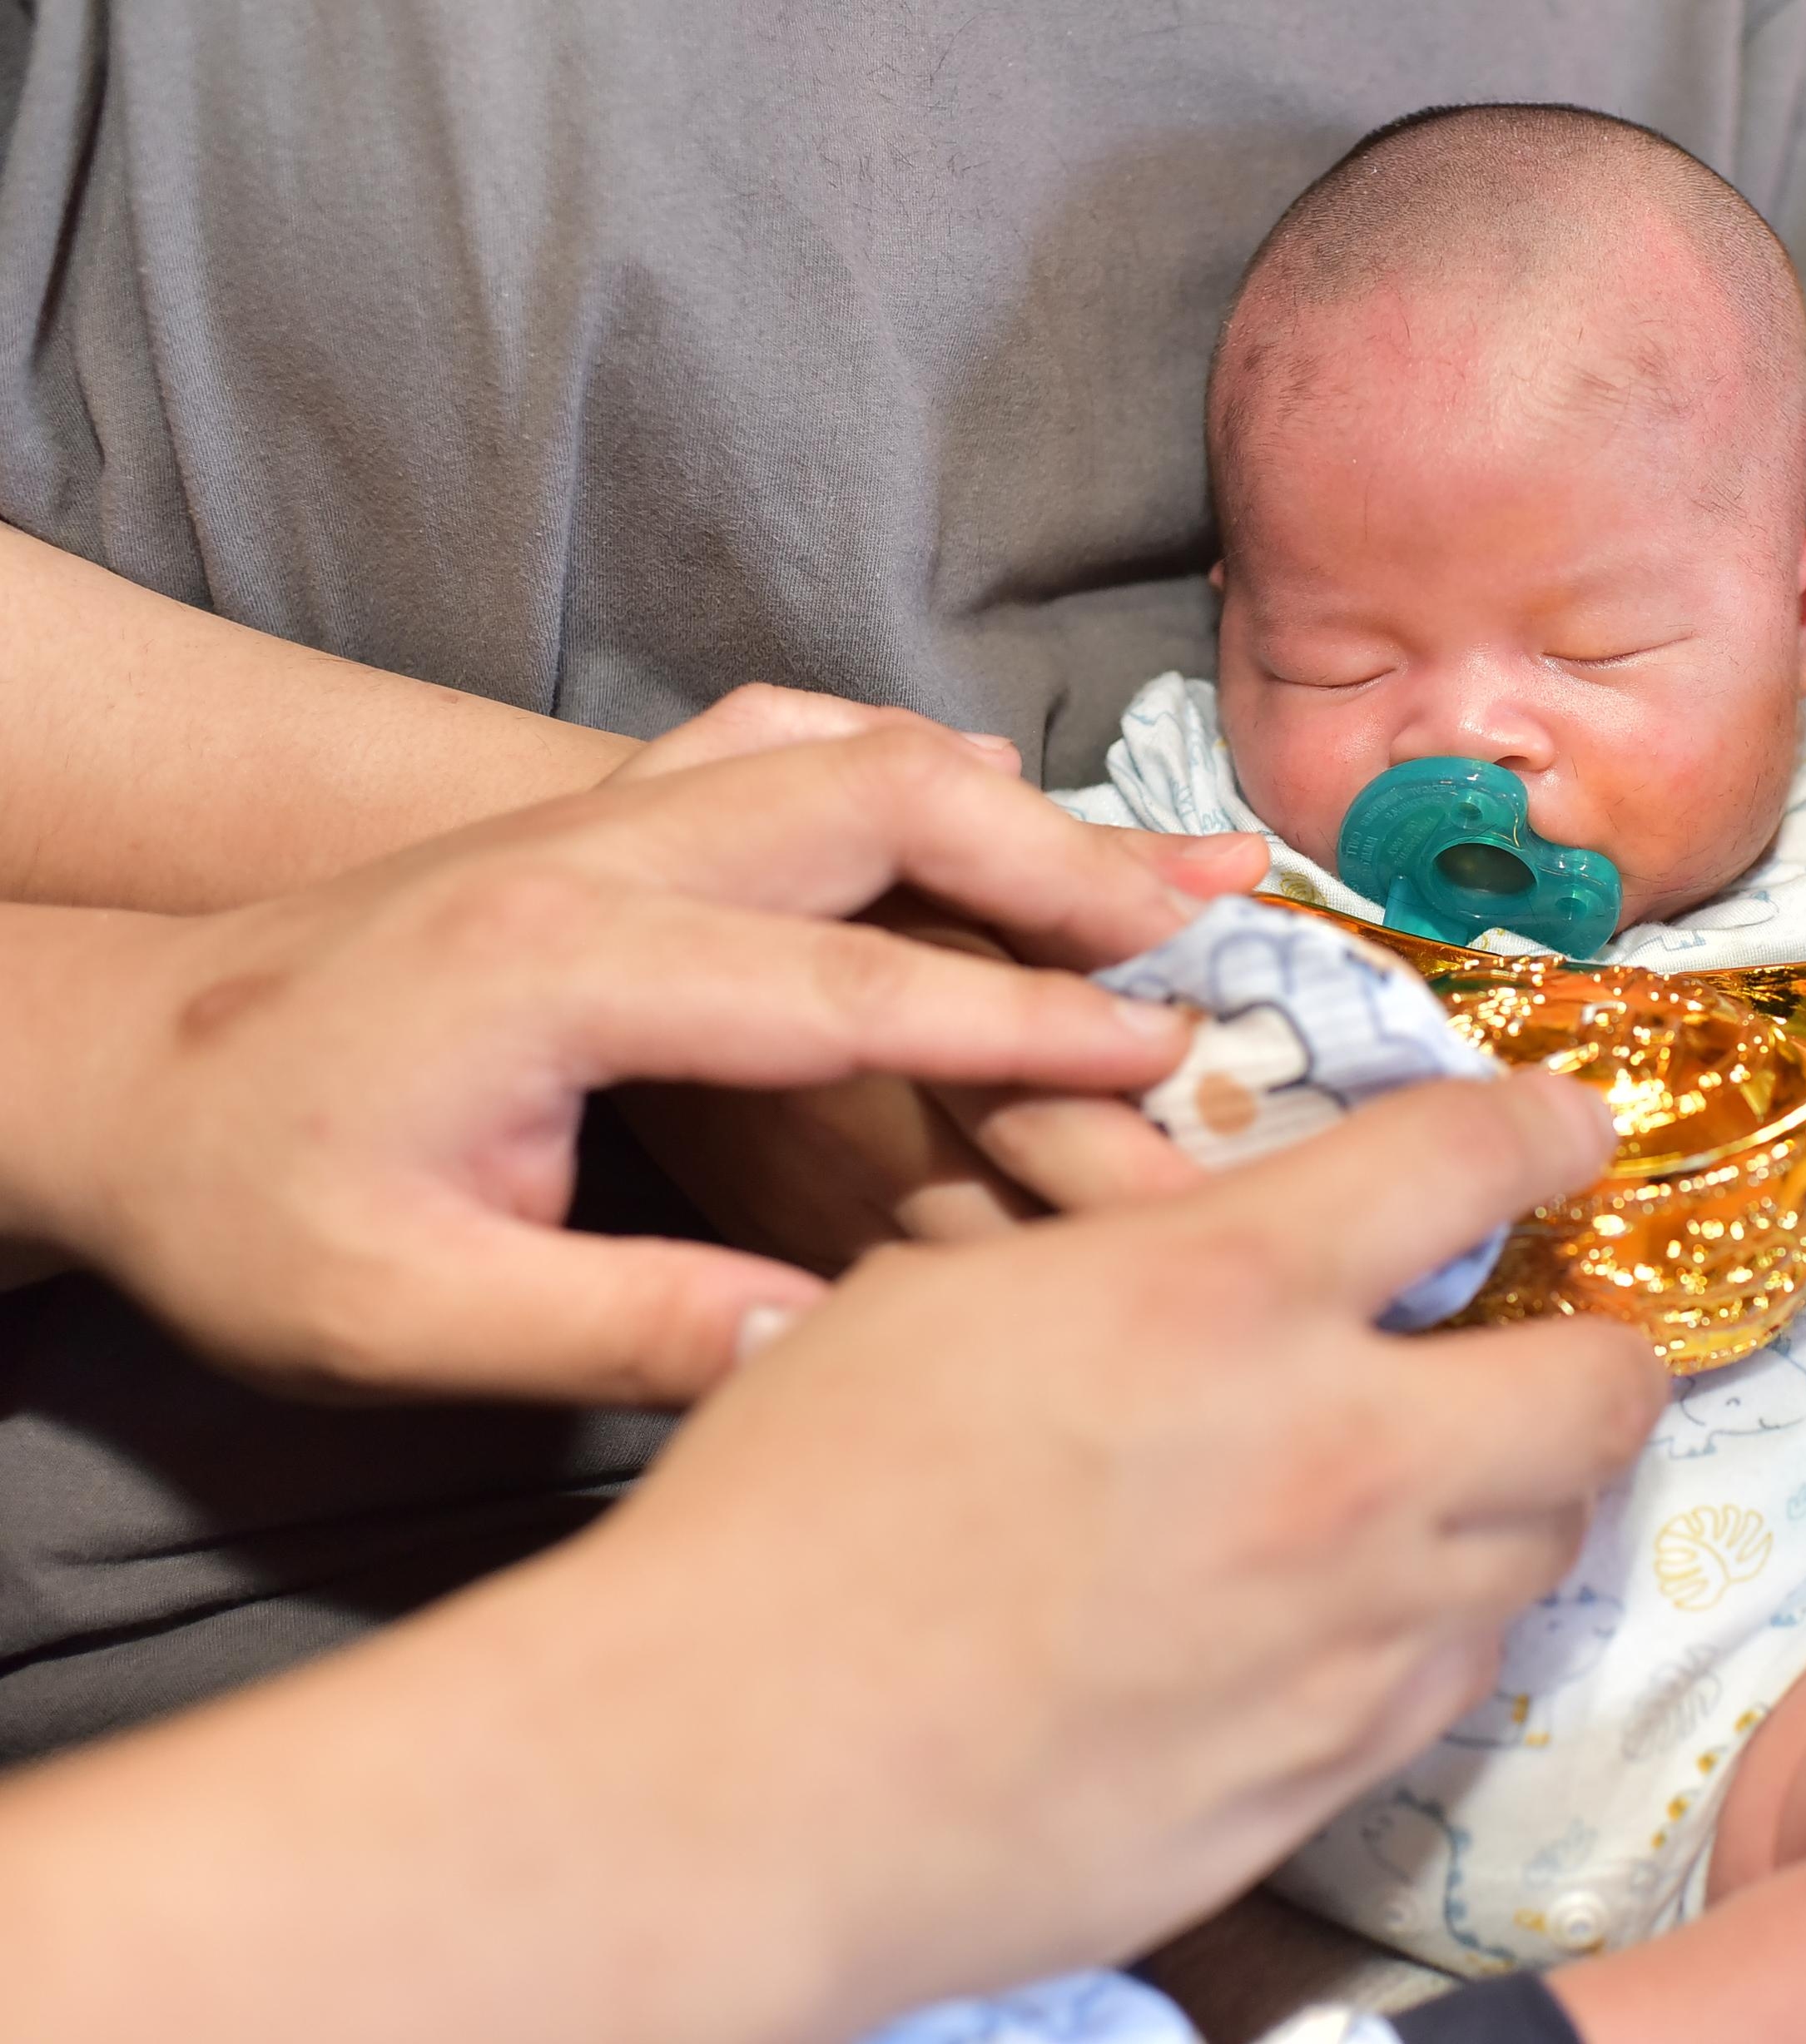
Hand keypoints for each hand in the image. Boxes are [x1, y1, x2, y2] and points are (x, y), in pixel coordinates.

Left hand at [14, 703, 1234, 1404]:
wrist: (92, 1067)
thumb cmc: (236, 1205)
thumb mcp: (399, 1316)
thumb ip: (622, 1327)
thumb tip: (835, 1347)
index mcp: (558, 970)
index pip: (846, 985)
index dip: (1021, 1020)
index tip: (1165, 1052)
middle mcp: (590, 855)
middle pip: (879, 802)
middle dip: (1062, 863)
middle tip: (1210, 929)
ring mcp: (588, 813)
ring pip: (846, 751)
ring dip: (1008, 803)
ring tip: (1150, 859)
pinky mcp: (586, 815)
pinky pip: (779, 740)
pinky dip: (900, 760)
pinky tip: (976, 794)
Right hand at [597, 1073, 1659, 2020]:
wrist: (727, 1784)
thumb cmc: (789, 1522)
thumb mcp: (940, 1299)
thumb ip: (1114, 1253)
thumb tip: (1189, 1232)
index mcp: (1223, 1296)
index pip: (1471, 1161)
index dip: (1545, 1129)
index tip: (1566, 1132)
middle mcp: (1335, 1461)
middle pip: (1597, 1386)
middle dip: (1595, 1347)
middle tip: (1544, 1341)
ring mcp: (1348, 1635)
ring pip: (1545, 1541)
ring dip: (1515, 1491)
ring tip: (1439, 1477)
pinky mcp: (1324, 1772)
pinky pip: (1455, 1674)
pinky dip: (1437, 1620)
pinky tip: (1352, 1608)